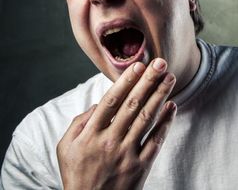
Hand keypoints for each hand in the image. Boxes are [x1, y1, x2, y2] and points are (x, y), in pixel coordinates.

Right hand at [56, 58, 176, 189]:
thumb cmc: (77, 175)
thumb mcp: (65, 148)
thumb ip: (79, 122)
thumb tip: (98, 103)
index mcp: (90, 134)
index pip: (111, 101)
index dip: (126, 81)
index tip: (138, 65)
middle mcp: (109, 141)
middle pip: (132, 105)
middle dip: (148, 81)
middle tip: (161, 63)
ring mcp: (126, 154)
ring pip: (146, 119)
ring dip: (160, 96)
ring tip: (170, 78)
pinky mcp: (140, 166)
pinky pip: (156, 141)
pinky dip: (165, 123)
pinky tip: (172, 107)